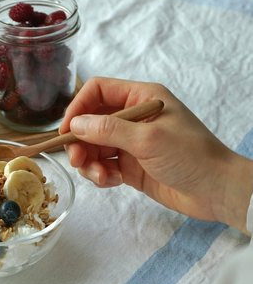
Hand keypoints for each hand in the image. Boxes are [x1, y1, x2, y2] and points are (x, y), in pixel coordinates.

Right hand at [59, 77, 252, 234]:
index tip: (66, 131)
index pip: (98, 91)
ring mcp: (130, 142)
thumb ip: (109, 130)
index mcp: (140, 98)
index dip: (78, 108)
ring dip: (89, 162)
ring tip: (101, 177)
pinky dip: (101, 174)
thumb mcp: (148, 139)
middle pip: (90, 122)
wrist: (217, 191)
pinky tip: (112, 182)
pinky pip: (103, 165)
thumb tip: (75, 125)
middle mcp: (132, 117)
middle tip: (78, 161)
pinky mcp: (130, 165)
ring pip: (93, 146)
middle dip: (80, 142)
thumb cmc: (190, 156)